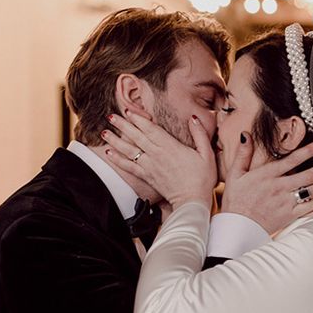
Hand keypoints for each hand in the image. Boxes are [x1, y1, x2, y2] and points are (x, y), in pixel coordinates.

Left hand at [102, 112, 216, 208]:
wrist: (192, 201)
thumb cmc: (202, 178)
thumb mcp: (207, 154)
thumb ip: (200, 134)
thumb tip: (194, 118)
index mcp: (171, 147)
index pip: (151, 129)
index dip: (138, 119)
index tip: (128, 110)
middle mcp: (157, 155)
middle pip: (136, 137)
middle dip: (123, 125)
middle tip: (111, 116)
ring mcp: (150, 166)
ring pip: (129, 150)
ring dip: (116, 140)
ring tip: (105, 132)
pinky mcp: (147, 177)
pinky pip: (129, 167)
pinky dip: (118, 160)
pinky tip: (109, 153)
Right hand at [221, 132, 312, 234]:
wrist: (237, 227)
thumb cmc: (235, 201)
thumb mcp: (234, 174)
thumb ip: (243, 154)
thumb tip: (246, 134)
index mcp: (267, 175)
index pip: (293, 159)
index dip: (310, 151)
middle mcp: (279, 187)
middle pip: (309, 175)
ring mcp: (286, 202)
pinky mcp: (290, 214)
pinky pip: (311, 206)